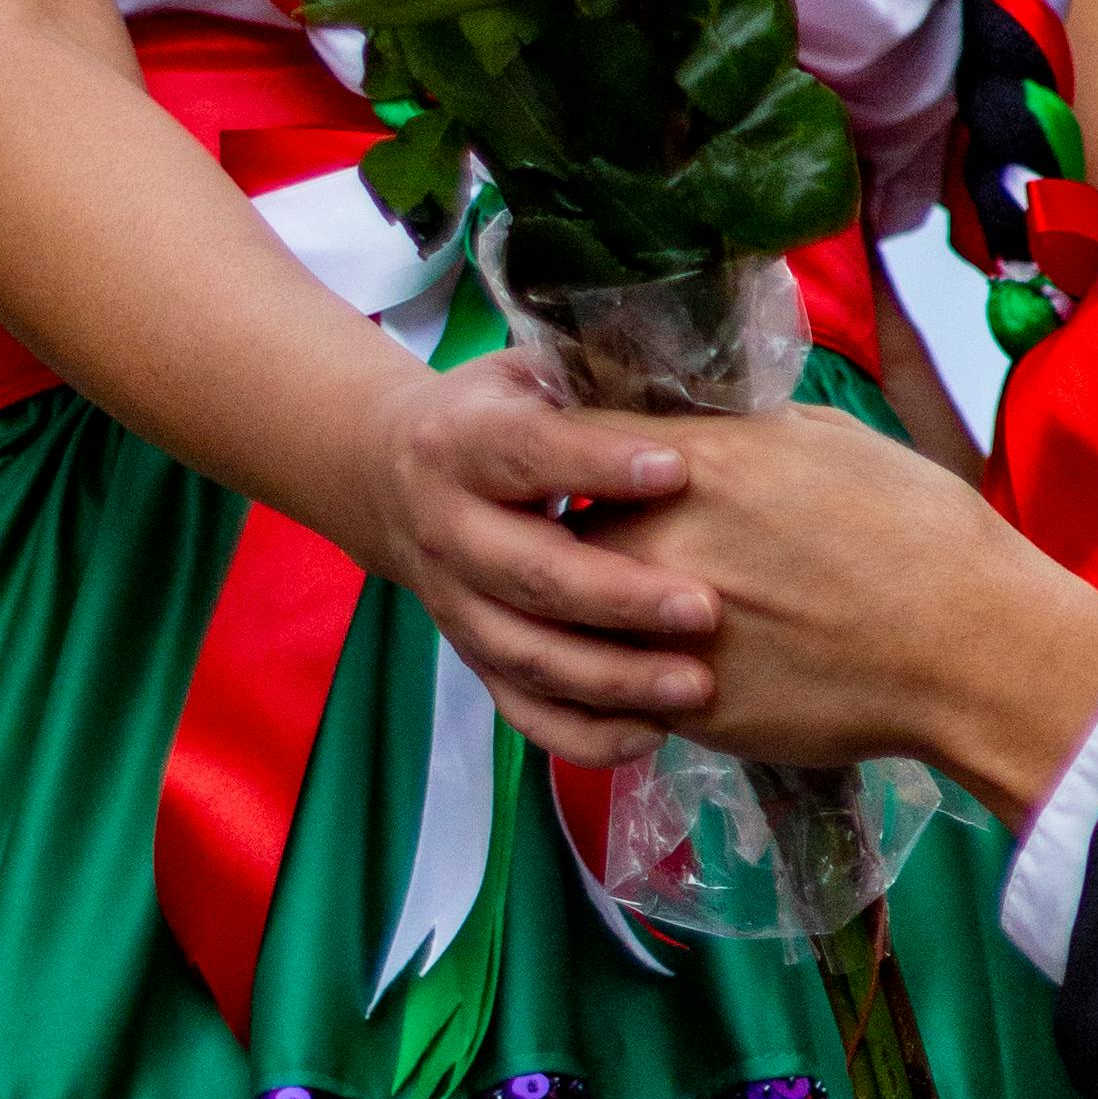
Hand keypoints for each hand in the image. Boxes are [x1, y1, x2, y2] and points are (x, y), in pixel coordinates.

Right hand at [356, 352, 724, 763]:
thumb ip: (596, 378)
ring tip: (695, 686)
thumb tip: (690, 362)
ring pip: (527, 655)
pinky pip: (524, 712)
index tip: (677, 469)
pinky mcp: (474, 659)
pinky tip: (652, 736)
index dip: (596, 464)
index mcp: (461, 445)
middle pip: (528, 574)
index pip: (527, 453)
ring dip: (612, 679)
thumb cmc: (501, 413)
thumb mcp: (532, 373)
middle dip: (618, 596)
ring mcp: (456, 606)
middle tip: (705, 608)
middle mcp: (447, 530)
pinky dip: (583, 735)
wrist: (392, 476)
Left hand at [606, 405, 1097, 822]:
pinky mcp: (687, 710)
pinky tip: (695, 669)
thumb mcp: (828, 441)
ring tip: (645, 619)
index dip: (575, 452)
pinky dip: (643, 682)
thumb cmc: (921, 533)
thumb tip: (695, 426)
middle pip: (565, 536)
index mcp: (691, 465)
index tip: (583, 463)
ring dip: (602, 619)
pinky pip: (629, 690)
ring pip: (584, 623)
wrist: (971, 650)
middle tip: (629, 551)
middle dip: (590, 541)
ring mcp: (663, 634)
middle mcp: (658, 544)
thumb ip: (738, 431)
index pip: (573, 440)